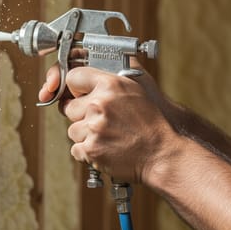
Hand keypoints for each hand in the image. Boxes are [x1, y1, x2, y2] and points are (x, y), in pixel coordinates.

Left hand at [61, 67, 174, 183]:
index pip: (73, 77)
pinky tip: (106, 147)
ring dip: (85, 135)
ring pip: (72, 130)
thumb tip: (88, 76)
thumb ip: (111, 80)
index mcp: (110, 85)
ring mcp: (94, 128)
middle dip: (81, 114)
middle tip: (101, 120)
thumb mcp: (137, 89)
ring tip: (107, 135)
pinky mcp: (91, 149)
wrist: (161, 154)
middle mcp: (100, 104)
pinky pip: (76, 148)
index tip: (80, 94)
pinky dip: (88, 151)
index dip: (76, 87)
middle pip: (69, 107)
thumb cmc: (152, 124)